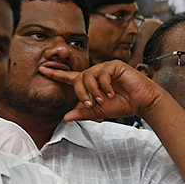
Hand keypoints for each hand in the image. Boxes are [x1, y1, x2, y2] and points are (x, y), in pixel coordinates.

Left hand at [40, 60, 163, 121]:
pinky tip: (111, 93)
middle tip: (91, 104)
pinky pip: (103, 74)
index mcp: (90, 83)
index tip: (42, 69)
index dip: (56, 73)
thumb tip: (65, 117)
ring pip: (88, 75)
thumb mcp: (99, 111)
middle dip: (82, 93)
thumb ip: (83, 112)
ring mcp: (105, 68)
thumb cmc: (122, 105)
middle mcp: (95, 73)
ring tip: (103, 99)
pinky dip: (105, 86)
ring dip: (94, 90)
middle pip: (78, 78)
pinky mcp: (115, 65)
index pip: (69, 77)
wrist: (142, 103)